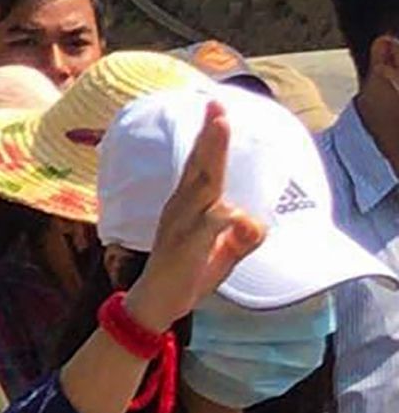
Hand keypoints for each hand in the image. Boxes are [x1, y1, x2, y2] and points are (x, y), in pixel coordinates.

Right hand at [123, 100, 265, 331]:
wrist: (155, 305)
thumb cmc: (187, 276)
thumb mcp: (224, 254)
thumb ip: (244, 236)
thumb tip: (256, 221)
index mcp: (185, 207)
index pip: (198, 167)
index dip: (208, 140)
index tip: (217, 111)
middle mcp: (179, 210)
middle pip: (199, 167)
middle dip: (210, 136)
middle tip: (217, 107)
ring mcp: (180, 225)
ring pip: (202, 184)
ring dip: (212, 155)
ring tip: (219, 127)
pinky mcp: (184, 246)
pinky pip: (211, 222)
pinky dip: (227, 217)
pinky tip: (239, 217)